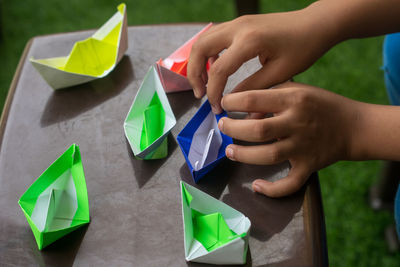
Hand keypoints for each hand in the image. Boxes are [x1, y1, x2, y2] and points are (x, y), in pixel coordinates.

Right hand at [188, 5, 337, 113]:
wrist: (316, 24)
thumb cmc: (304, 48)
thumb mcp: (280, 73)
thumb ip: (252, 89)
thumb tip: (232, 103)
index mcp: (249, 41)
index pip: (218, 70)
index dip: (213, 92)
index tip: (216, 108)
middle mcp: (238, 27)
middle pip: (199, 49)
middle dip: (193, 74)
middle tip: (199, 94)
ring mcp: (238, 22)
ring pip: (203, 39)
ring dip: (198, 62)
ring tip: (203, 83)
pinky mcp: (240, 23)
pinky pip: (214, 36)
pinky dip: (208, 53)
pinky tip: (216, 68)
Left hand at [218, 82, 362, 196]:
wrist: (353, 127)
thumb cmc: (321, 104)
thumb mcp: (299, 90)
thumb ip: (272, 95)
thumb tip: (245, 112)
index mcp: (294, 100)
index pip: (255, 99)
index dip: (233, 102)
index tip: (223, 104)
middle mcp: (297, 123)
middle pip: (258, 130)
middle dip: (234, 129)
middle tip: (223, 127)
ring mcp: (303, 147)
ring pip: (268, 156)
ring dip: (244, 155)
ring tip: (229, 151)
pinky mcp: (309, 166)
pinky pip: (290, 183)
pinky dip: (272, 189)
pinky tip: (257, 186)